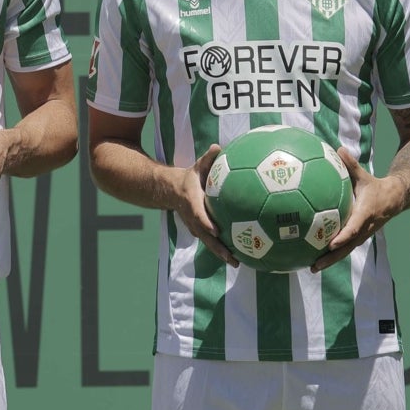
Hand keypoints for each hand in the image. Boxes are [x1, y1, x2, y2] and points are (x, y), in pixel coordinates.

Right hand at [176, 144, 238, 266]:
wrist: (170, 191)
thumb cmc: (189, 178)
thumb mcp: (196, 166)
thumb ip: (207, 158)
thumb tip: (218, 146)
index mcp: (192, 202)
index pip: (198, 214)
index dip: (206, 223)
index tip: (217, 230)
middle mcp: (193, 218)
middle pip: (205, 236)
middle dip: (218, 248)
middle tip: (232, 257)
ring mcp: (195, 226)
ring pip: (208, 242)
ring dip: (221, 253)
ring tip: (238, 263)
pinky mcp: (199, 230)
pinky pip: (211, 242)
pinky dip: (222, 250)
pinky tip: (238, 256)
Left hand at [311, 147, 405, 271]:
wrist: (396, 199)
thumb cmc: (375, 185)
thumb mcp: (364, 175)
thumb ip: (350, 164)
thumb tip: (337, 148)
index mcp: (366, 214)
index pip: (354, 228)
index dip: (343, 236)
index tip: (330, 244)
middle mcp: (364, 228)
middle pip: (347, 247)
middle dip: (331, 257)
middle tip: (314, 265)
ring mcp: (362, 235)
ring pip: (345, 251)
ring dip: (330, 260)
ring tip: (311, 268)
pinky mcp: (359, 236)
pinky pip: (345, 247)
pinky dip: (331, 254)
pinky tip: (314, 257)